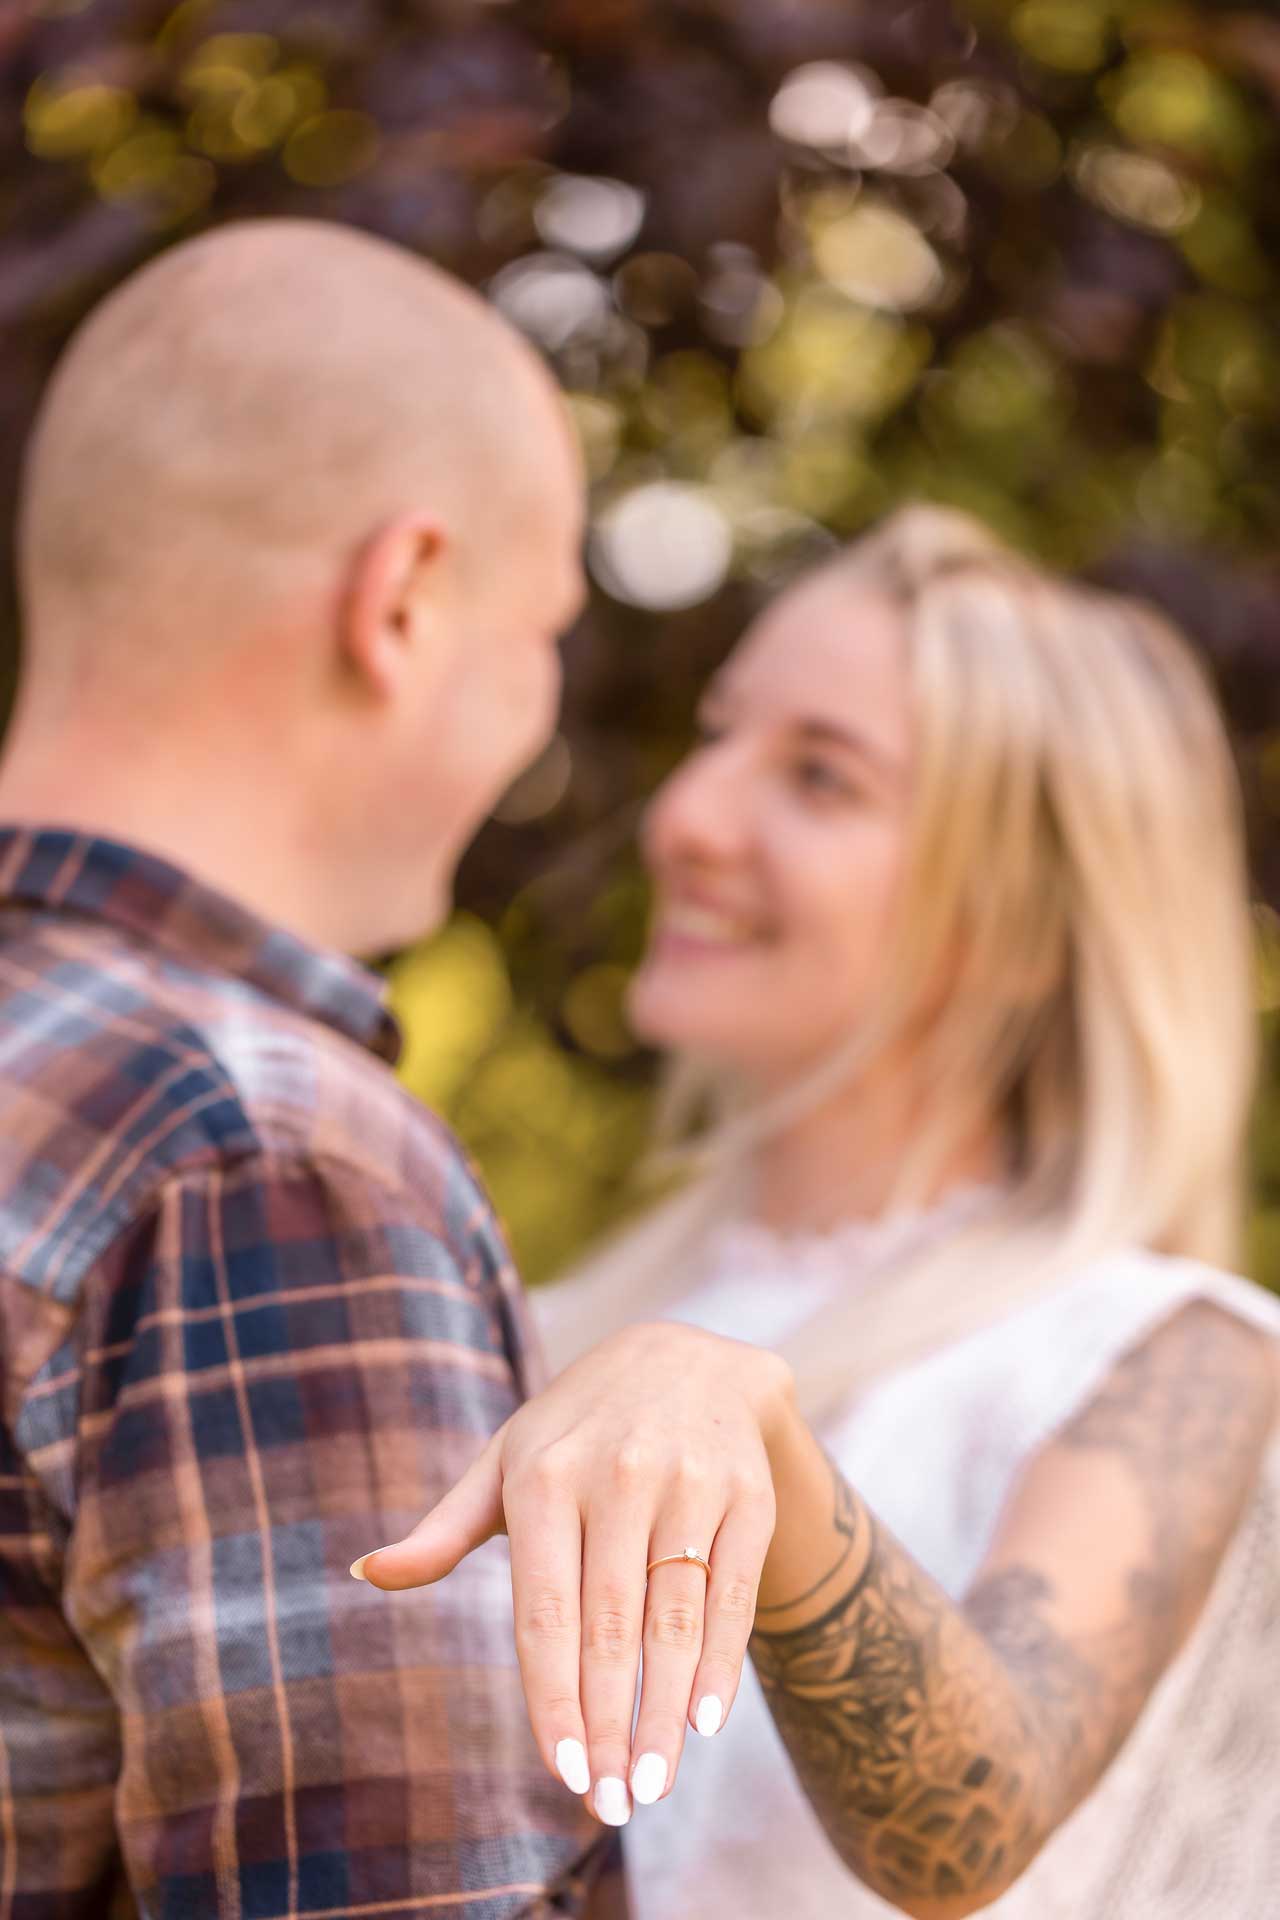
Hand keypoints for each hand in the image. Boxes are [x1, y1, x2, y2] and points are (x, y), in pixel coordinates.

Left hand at [350, 1321, 789, 1824]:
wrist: (690, 1356)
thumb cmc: (578, 1428)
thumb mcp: (508, 1458)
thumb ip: (445, 1527)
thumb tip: (365, 1572)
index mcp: (545, 1476)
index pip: (545, 1612)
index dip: (552, 1697)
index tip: (560, 1771)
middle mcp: (617, 1477)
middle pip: (610, 1627)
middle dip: (610, 1724)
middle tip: (609, 1803)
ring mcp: (688, 1484)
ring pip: (675, 1619)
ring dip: (666, 1711)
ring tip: (652, 1782)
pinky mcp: (746, 1495)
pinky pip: (732, 1593)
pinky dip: (722, 1662)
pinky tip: (705, 1721)